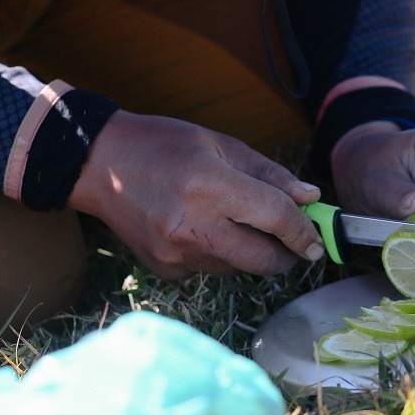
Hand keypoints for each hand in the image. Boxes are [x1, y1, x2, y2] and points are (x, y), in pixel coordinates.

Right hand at [68, 111, 324, 277]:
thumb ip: (269, 174)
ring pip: (239, 267)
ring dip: (253, 253)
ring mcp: (176, 254)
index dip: (304, 231)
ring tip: (238, 222)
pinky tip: (204, 229)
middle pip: (263, 259)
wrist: (96, 164)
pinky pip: (212, 269)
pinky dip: (221, 255)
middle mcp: (193, 227)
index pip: (275, 218)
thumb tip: (310, 197)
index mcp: (210, 187)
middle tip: (294, 241)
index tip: (318, 240)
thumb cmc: (163, 145)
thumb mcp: (220, 144)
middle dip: (286, 254)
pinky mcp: (166, 270)